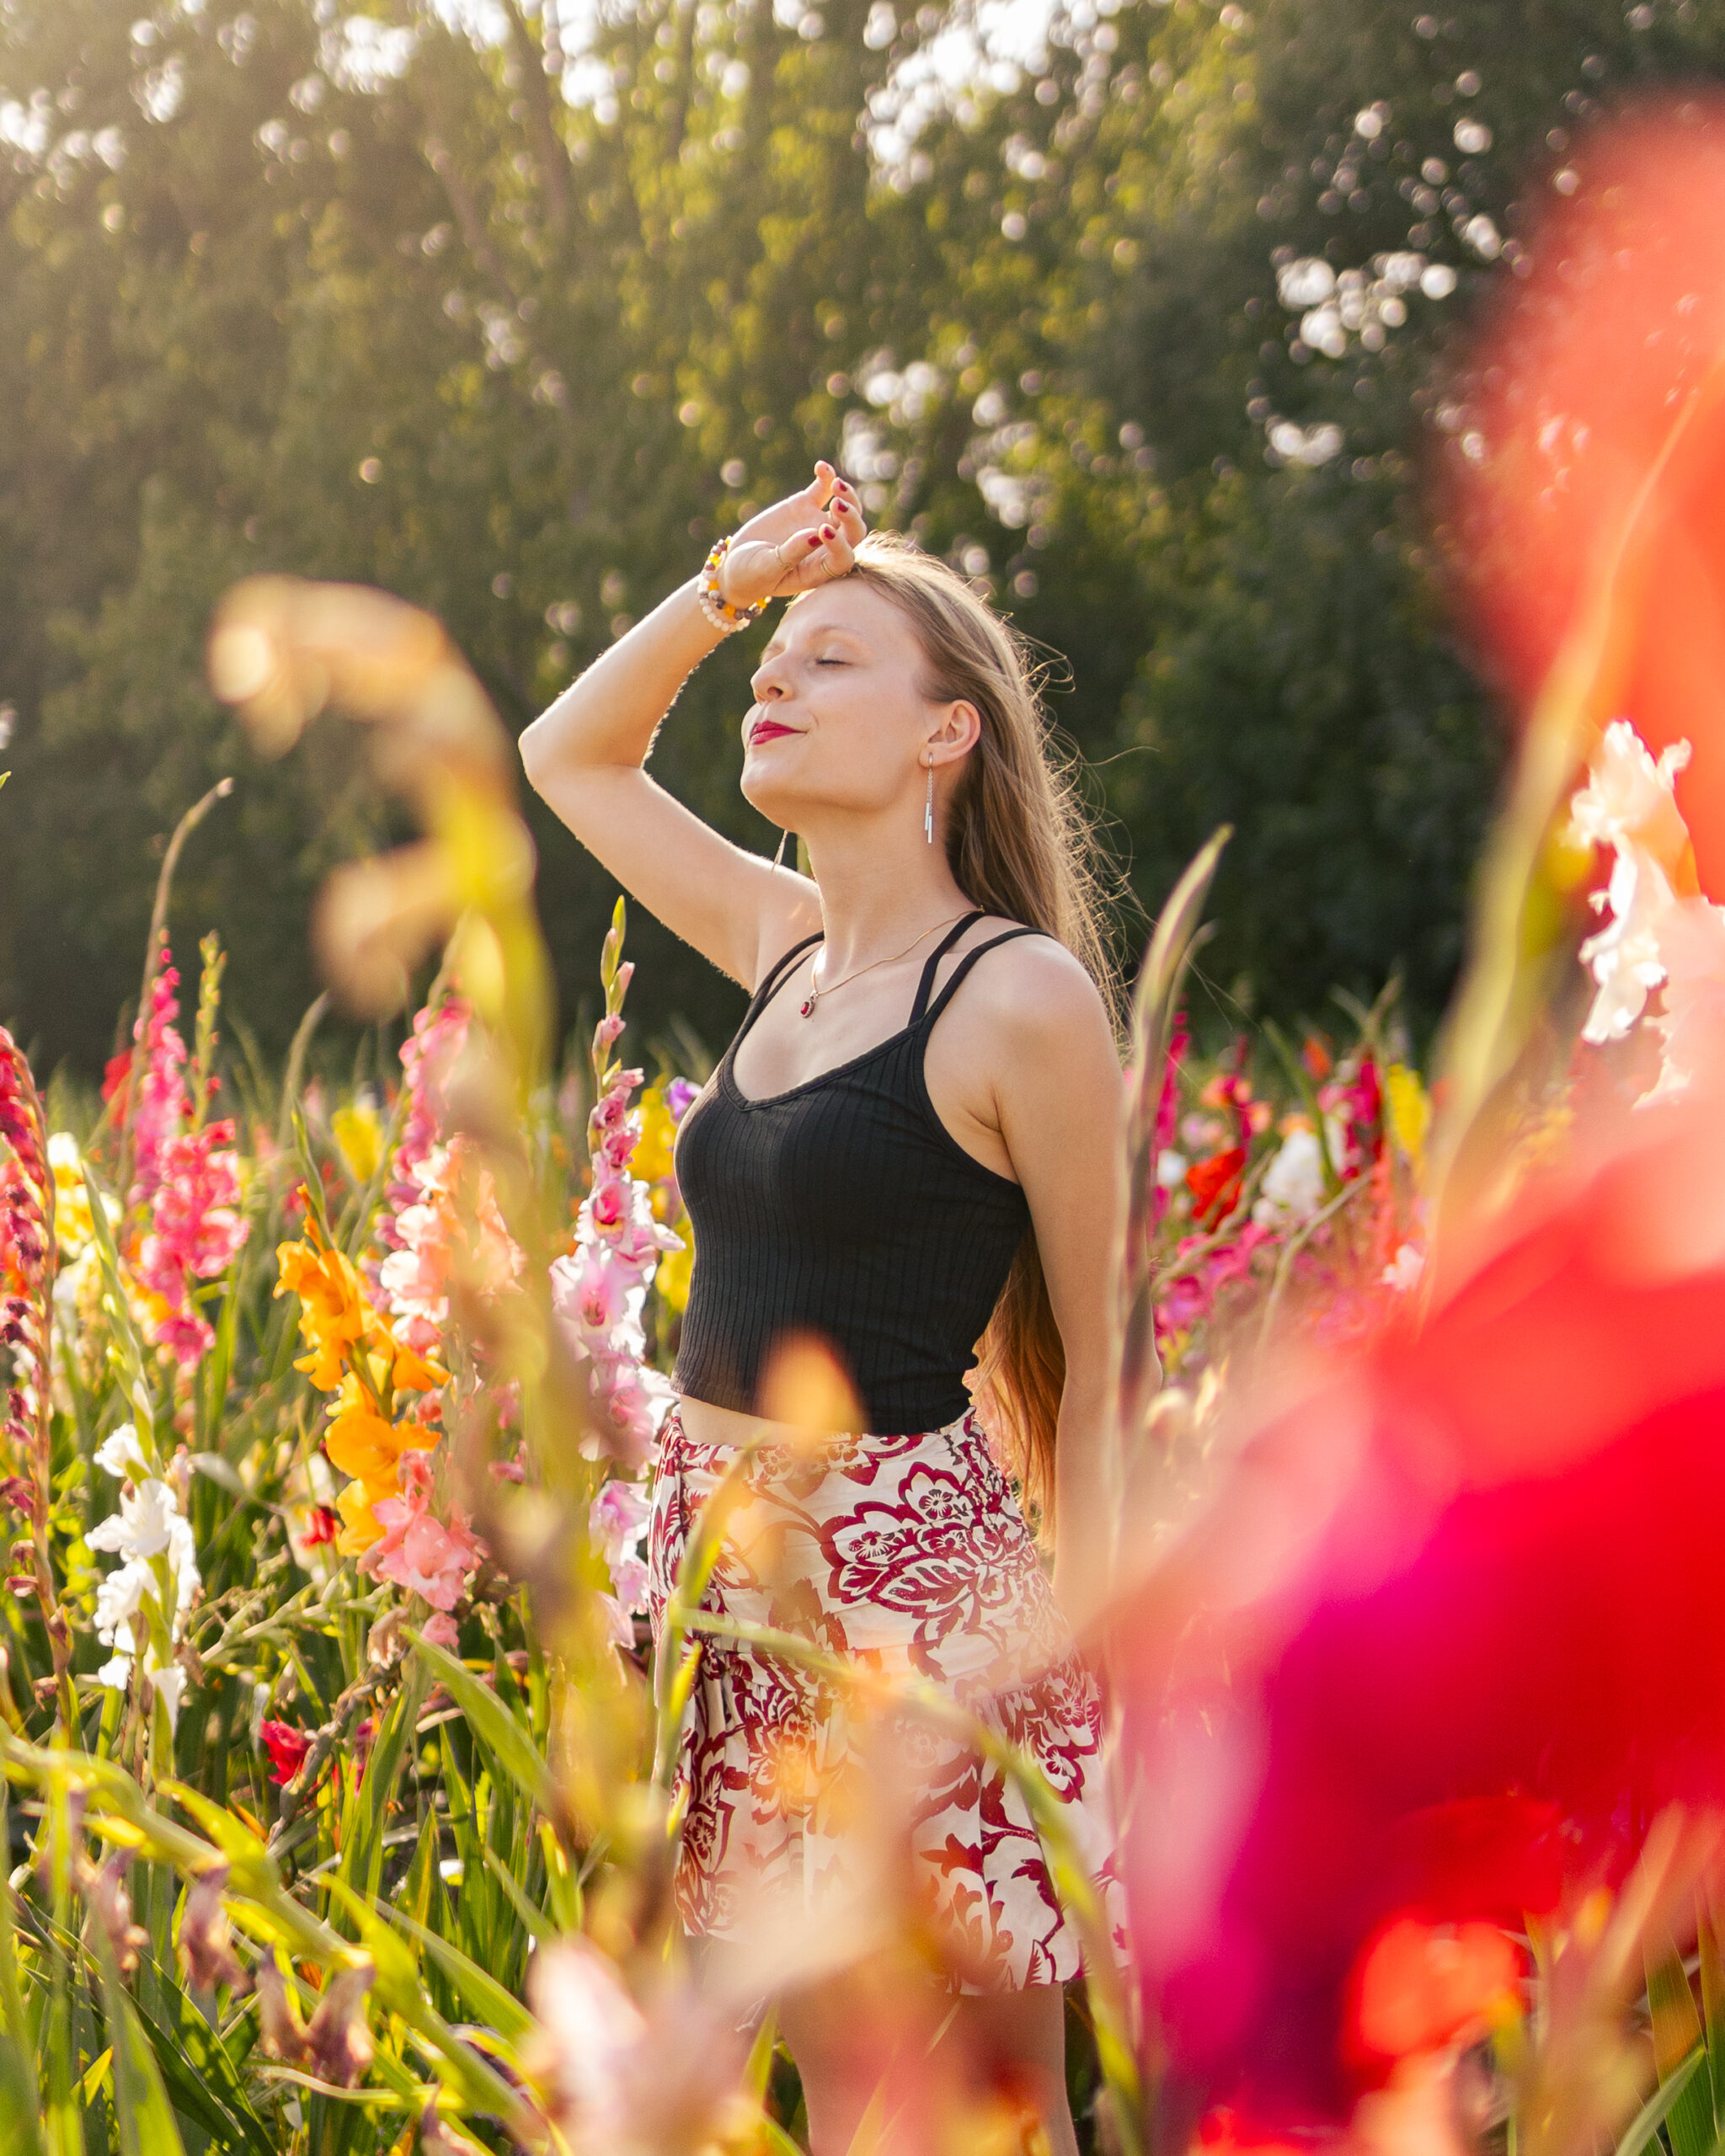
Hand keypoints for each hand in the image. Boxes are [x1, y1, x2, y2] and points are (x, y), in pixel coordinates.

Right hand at [718, 460, 868, 609]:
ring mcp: (818, 524)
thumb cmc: (753, 574)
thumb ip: (793, 553)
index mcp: (820, 569)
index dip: (840, 544)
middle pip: (853, 532)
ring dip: (847, 494)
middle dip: (851, 516)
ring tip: (835, 484)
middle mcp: (825, 547)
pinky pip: (824, 488)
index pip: (843, 557)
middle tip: (837, 504)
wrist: (737, 562)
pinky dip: (826, 476)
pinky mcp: (806, 505)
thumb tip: (816, 535)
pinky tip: (821, 466)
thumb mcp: (768, 568)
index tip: (823, 531)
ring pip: (846, 508)